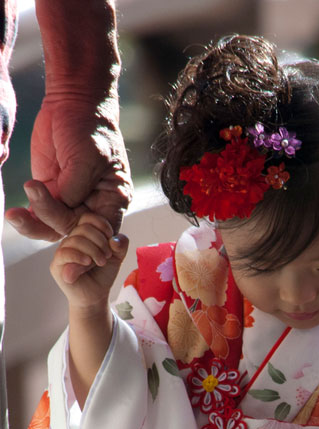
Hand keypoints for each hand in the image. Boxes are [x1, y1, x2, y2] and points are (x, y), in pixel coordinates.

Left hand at [5, 94, 132, 240]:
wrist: (72, 104)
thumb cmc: (91, 128)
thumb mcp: (88, 158)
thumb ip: (75, 188)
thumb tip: (63, 209)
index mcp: (114, 198)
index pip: (105, 231)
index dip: (91, 244)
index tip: (75, 247)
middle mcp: (94, 204)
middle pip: (76, 231)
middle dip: (54, 225)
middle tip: (36, 204)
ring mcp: (71, 200)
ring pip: (54, 227)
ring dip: (34, 224)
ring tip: (17, 215)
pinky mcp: (50, 192)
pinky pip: (38, 215)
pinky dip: (26, 218)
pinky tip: (15, 214)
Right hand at [50, 213, 128, 308]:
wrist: (96, 295)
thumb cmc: (104, 273)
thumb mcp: (118, 256)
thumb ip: (121, 244)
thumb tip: (114, 239)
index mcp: (84, 234)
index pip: (88, 218)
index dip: (102, 225)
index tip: (111, 240)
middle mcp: (71, 240)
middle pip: (83, 228)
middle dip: (100, 241)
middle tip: (107, 256)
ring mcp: (62, 252)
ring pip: (75, 240)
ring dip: (93, 250)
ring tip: (101, 262)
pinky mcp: (57, 265)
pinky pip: (64, 253)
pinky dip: (79, 256)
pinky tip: (88, 262)